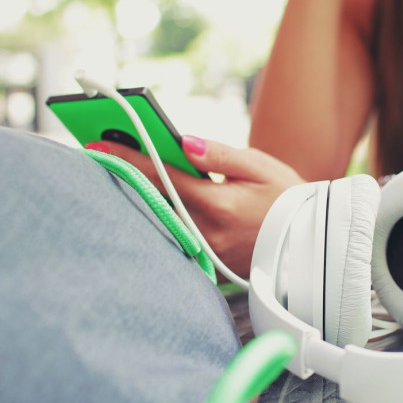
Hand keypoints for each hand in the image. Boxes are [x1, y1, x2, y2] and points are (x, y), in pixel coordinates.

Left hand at [85, 136, 304, 277]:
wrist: (310, 242)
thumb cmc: (289, 199)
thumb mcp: (259, 166)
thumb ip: (218, 154)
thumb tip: (181, 141)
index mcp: (218, 203)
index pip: (161, 175)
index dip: (127, 158)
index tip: (95, 144)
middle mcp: (206, 230)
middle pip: (151, 199)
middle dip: (122, 176)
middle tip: (92, 156)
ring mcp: (205, 249)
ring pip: (158, 218)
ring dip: (135, 195)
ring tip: (113, 174)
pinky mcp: (209, 261)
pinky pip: (173, 235)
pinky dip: (155, 215)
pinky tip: (144, 202)